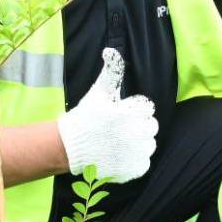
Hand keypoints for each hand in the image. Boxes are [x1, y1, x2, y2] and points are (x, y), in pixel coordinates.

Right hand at [56, 49, 157, 182]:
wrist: (69, 148)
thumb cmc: (86, 117)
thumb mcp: (99, 92)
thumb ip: (112, 71)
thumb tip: (111, 51)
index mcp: (130, 113)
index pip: (148, 108)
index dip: (134, 110)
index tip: (120, 114)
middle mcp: (136, 134)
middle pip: (151, 126)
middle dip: (138, 125)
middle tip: (119, 128)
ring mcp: (136, 153)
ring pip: (150, 144)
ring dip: (139, 142)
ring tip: (119, 142)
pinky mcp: (134, 170)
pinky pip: (145, 162)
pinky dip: (135, 159)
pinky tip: (119, 154)